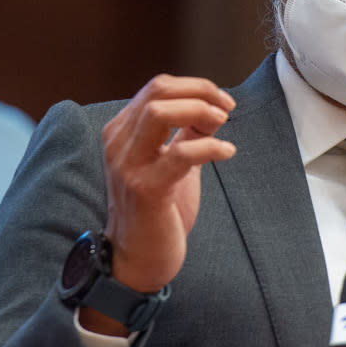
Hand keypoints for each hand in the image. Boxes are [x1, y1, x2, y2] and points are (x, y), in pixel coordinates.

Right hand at [99, 74, 235, 294]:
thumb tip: (213, 108)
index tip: (222, 102)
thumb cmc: (157, 211)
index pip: (157, 87)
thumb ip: (186, 133)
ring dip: (199, 111)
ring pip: (159, 112)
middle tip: (227, 108)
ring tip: (222, 124)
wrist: (138, 259)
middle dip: (200, 92)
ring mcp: (128, 165)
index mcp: (122, 132)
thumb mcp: (171, 162)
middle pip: (157, 90)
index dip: (196, 87)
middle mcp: (118, 143)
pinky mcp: (145, 189)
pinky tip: (226, 153)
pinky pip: (180, 153)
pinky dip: (210, 147)